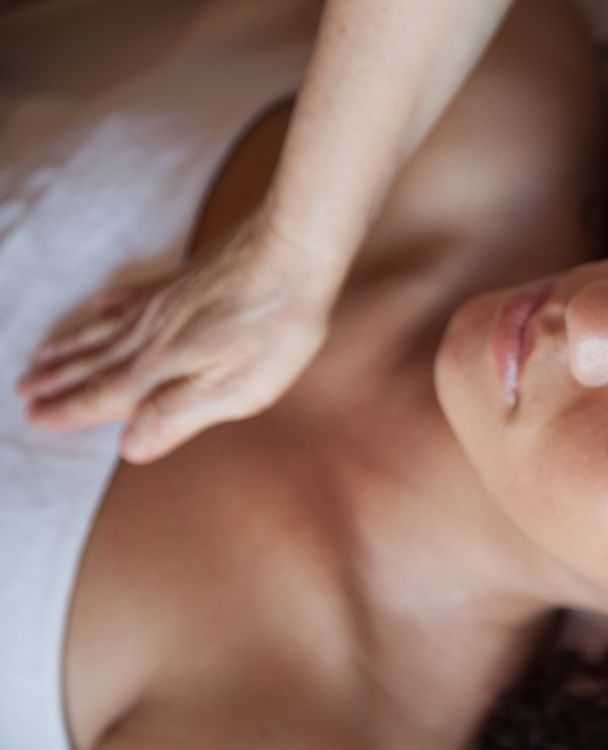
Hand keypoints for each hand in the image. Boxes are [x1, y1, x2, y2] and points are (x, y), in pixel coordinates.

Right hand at [17, 220, 330, 461]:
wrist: (294, 249)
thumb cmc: (276, 325)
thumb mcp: (239, 388)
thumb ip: (180, 416)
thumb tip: (129, 447)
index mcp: (161, 367)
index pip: (104, 397)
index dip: (69, 411)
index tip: (34, 419)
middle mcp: (151, 334)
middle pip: (94, 363)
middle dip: (58, 382)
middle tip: (23, 394)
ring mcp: (165, 302)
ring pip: (103, 330)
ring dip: (70, 347)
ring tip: (41, 358)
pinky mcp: (184, 280)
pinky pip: (129, 296)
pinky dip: (105, 307)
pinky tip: (97, 306)